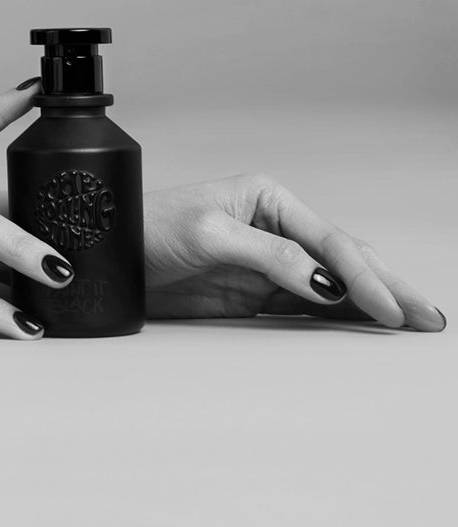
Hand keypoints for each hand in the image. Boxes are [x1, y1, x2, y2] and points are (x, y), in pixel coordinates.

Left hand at [142, 174, 445, 330]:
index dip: (363, 276)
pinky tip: (366, 328)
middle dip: (387, 288)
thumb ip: (266, 256)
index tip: (387, 308)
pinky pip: (306, 307)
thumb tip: (323, 281)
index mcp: (267, 198)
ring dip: (372, 305)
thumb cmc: (143, 228)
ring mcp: (268, 264)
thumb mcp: (206, 234)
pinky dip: (339, 318)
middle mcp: (274, 228)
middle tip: (427, 317)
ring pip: (333, 286)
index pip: (328, 241)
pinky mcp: (254, 293)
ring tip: (412, 324)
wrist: (101, 255)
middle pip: (343, 261)